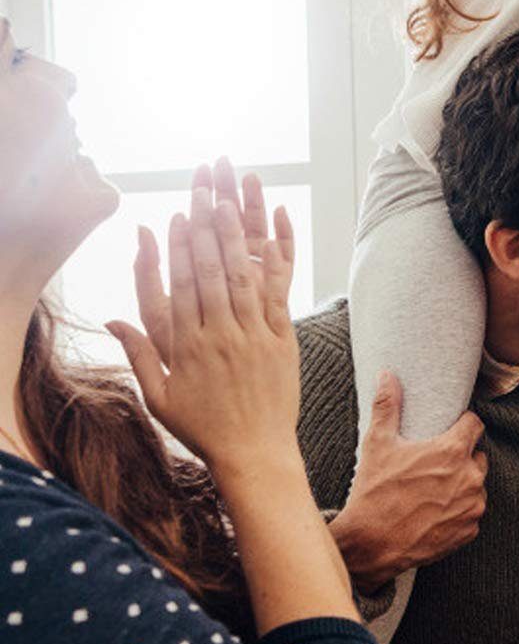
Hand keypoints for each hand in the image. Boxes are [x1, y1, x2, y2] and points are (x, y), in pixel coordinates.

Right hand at [107, 169, 299, 488]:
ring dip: (237, 235)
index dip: (178, 249)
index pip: (180, 287)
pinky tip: (277, 231)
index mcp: (187, 347)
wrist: (254, 453)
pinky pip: (280, 293)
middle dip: (206, 228)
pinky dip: (279, 260)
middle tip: (203, 191)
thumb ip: (137, 354)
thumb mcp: (158, 397)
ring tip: (231, 200)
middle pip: (211, 272)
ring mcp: (254, 336)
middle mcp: (220, 336)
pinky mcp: (282, 339)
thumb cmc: (202, 428)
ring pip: (244, 276)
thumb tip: (111, 319)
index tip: (176, 216)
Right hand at [329, 373, 488, 591]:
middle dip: (462, 458)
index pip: (474, 424)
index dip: (463, 425)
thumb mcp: (378, 443)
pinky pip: (472, 513)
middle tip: (435, 466)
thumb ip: (388, 406)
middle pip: (477, 456)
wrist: (372, 543)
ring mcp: (473, 505)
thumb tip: (387, 375)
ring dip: (462, 485)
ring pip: (476, 486)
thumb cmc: (374, 492)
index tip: (451, 430)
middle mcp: (470, 477)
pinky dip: (459, 512)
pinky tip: (436, 512)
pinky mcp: (470, 529)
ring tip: (433, 491)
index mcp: (452, 451)